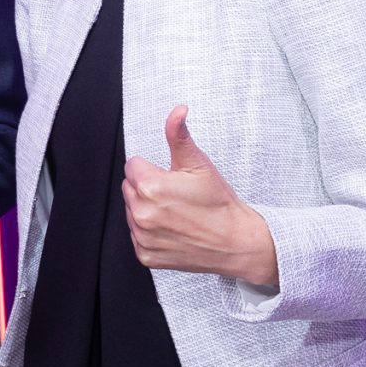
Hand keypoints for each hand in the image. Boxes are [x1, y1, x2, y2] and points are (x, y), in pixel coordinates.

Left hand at [123, 107, 278, 288]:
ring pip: (132, 211)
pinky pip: (137, 236)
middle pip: (130, 188)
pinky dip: (151, 232)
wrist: (235, 242)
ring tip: (176, 213)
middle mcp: (142, 214)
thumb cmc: (218, 203)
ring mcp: (143, 237)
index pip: (133, 166)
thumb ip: (179, 135)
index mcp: (150, 187)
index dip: (153, 169)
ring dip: (147, 209)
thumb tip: (177, 111)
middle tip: (176, 195)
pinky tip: (173, 229)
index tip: (171, 178)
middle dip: (148, 187)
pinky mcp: (146, 255)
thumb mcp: (199, 164)